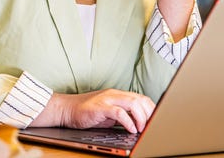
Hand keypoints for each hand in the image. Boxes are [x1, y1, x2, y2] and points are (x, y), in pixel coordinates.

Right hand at [32, 89, 154, 132]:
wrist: (67, 109)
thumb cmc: (87, 112)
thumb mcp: (109, 113)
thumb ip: (123, 115)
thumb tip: (139, 125)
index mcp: (119, 95)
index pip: (142, 98)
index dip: (152, 110)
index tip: (156, 122)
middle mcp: (115, 94)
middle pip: (140, 100)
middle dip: (149, 115)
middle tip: (150, 128)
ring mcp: (107, 99)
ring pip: (133, 104)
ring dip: (141, 118)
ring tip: (141, 129)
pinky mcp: (100, 107)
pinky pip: (119, 112)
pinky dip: (128, 121)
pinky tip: (130, 129)